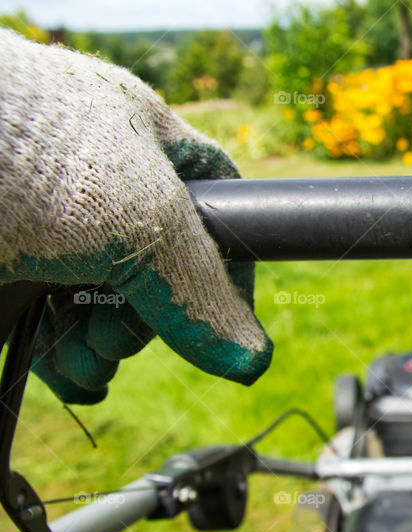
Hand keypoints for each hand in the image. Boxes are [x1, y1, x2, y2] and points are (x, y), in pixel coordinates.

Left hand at [0, 29, 271, 402]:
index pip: (216, 206)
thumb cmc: (35, 156)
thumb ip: (200, 292)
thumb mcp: (142, 221)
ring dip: (103, 350)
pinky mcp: (11, 259)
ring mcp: (49, 222)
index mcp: (144, 140)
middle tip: (120, 342)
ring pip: (102, 302)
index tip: (226, 317)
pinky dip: (64, 356)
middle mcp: (99, 182)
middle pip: (158, 271)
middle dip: (144, 324)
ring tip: (88, 365)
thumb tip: (252, 359)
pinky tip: (68, 376)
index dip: (230, 265)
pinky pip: (51, 318)